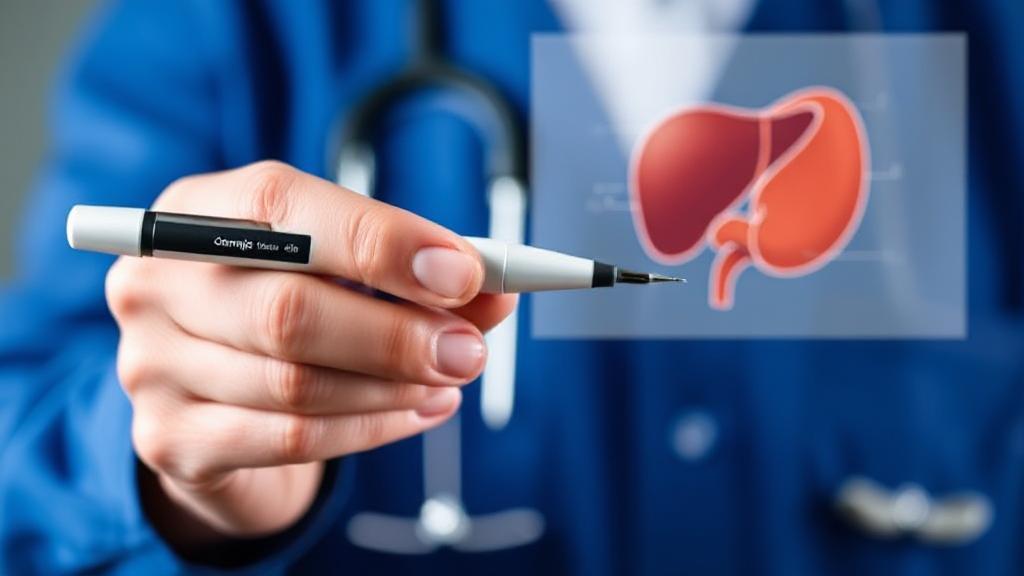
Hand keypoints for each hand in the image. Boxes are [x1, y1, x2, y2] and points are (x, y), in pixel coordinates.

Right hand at [106, 161, 516, 550]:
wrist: (215, 400)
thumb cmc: (289, 308)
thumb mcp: (341, 271)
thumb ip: (414, 275)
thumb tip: (495, 291)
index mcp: (197, 211)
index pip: (283, 209)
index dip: (381, 241)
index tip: (463, 273)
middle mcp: (157, 283)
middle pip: (289, 311)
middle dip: (398, 334)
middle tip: (469, 350)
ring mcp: (152, 365)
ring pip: (297, 385)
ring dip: (394, 386)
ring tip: (449, 380)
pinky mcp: (169, 439)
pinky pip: (289, 440)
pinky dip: (371, 428)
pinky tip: (416, 412)